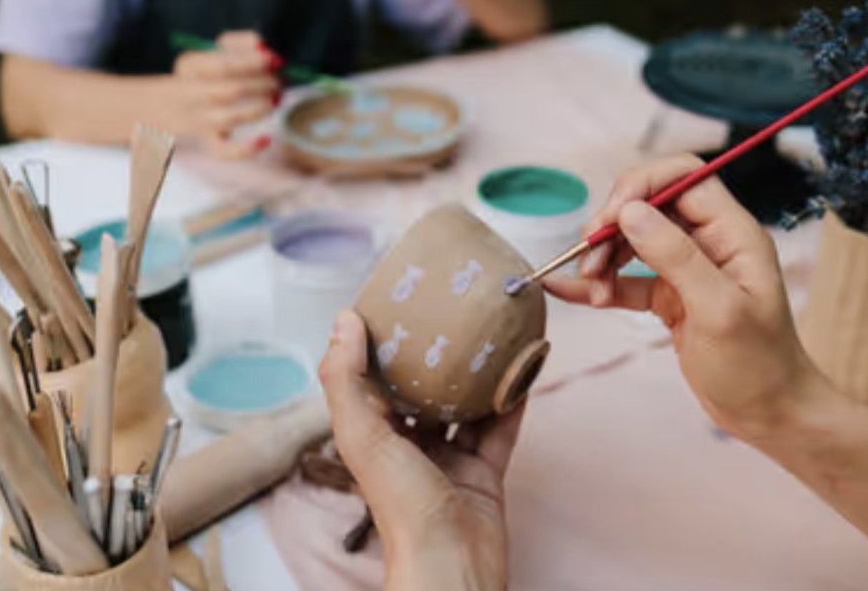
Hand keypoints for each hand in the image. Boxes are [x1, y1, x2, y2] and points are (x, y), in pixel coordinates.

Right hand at [165, 31, 280, 158]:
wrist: (165, 104)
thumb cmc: (203, 75)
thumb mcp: (214, 52)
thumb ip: (240, 45)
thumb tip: (263, 46)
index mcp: (190, 65)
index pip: (223, 65)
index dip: (253, 63)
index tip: (274, 60)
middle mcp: (189, 93)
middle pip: (229, 91)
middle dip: (261, 86)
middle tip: (279, 82)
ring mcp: (197, 120)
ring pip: (228, 118)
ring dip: (259, 108)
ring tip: (276, 98)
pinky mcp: (207, 141)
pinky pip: (223, 151)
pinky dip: (246, 149)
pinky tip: (266, 139)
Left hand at [319, 310, 522, 590]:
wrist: (454, 564)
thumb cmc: (402, 507)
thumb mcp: (362, 436)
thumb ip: (346, 379)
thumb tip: (344, 319)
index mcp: (374, 439)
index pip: (373, 382)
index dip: (381, 345)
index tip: (397, 304)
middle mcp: (410, 448)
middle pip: (422, 391)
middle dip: (434, 355)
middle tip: (450, 311)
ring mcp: (450, 460)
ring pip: (465, 407)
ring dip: (476, 374)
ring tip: (490, 332)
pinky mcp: (486, 471)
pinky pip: (501, 427)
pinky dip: (512, 399)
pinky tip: (523, 367)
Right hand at [545, 154, 822, 440]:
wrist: (768, 415)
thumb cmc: (757, 365)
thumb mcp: (718, 309)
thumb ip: (675, 257)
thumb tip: (630, 213)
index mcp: (732, 233)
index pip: (683, 177)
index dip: (642, 186)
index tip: (610, 218)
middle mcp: (709, 243)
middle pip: (649, 206)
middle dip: (612, 226)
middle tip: (589, 258)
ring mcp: (686, 270)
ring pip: (632, 241)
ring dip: (603, 259)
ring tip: (591, 289)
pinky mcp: (669, 298)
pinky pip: (626, 280)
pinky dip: (599, 284)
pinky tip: (570, 292)